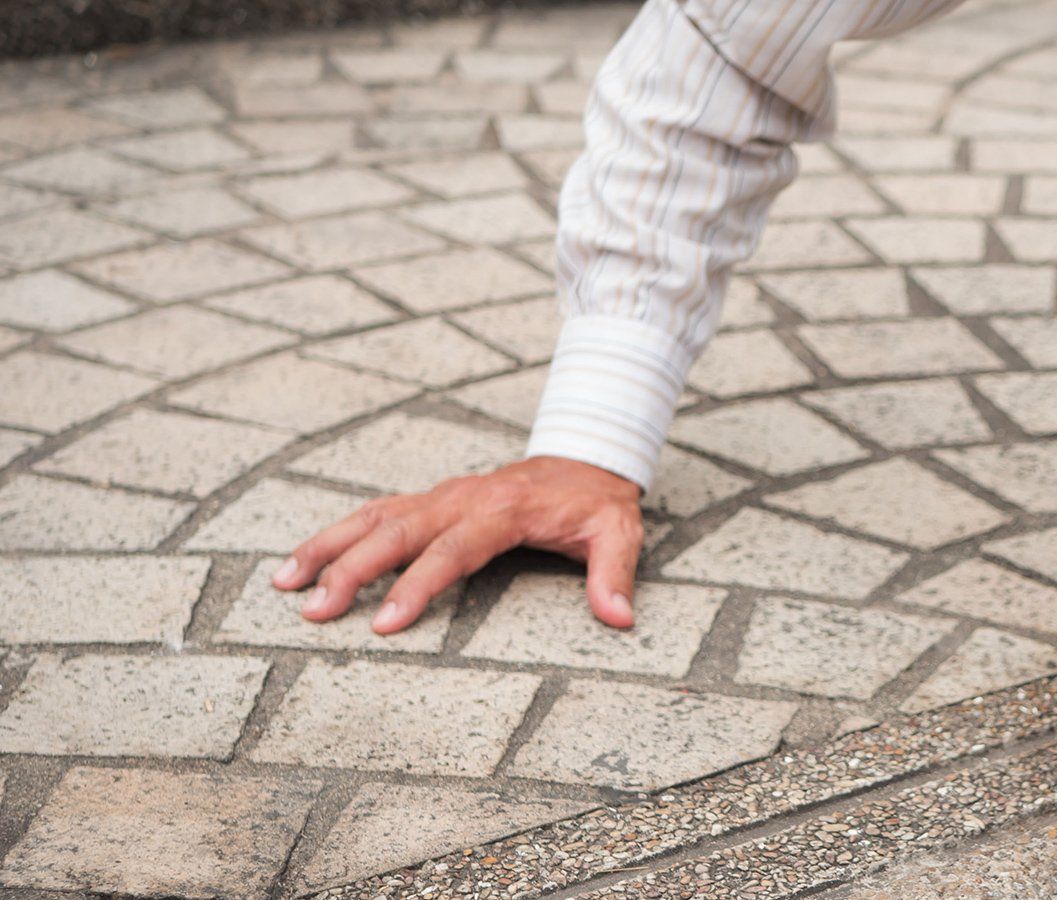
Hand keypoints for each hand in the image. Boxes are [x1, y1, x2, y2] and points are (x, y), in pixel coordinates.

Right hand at [273, 456, 645, 633]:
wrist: (588, 455)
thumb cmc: (598, 502)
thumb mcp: (619, 532)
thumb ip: (615, 574)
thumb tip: (620, 618)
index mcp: (504, 510)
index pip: (453, 551)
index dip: (417, 587)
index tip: (384, 624)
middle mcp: (462, 498)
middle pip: (397, 533)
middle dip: (352, 571)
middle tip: (313, 611)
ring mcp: (442, 495)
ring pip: (374, 517)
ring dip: (328, 546)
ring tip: (283, 581)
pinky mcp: (432, 498)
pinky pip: (378, 512)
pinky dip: (338, 533)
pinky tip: (304, 559)